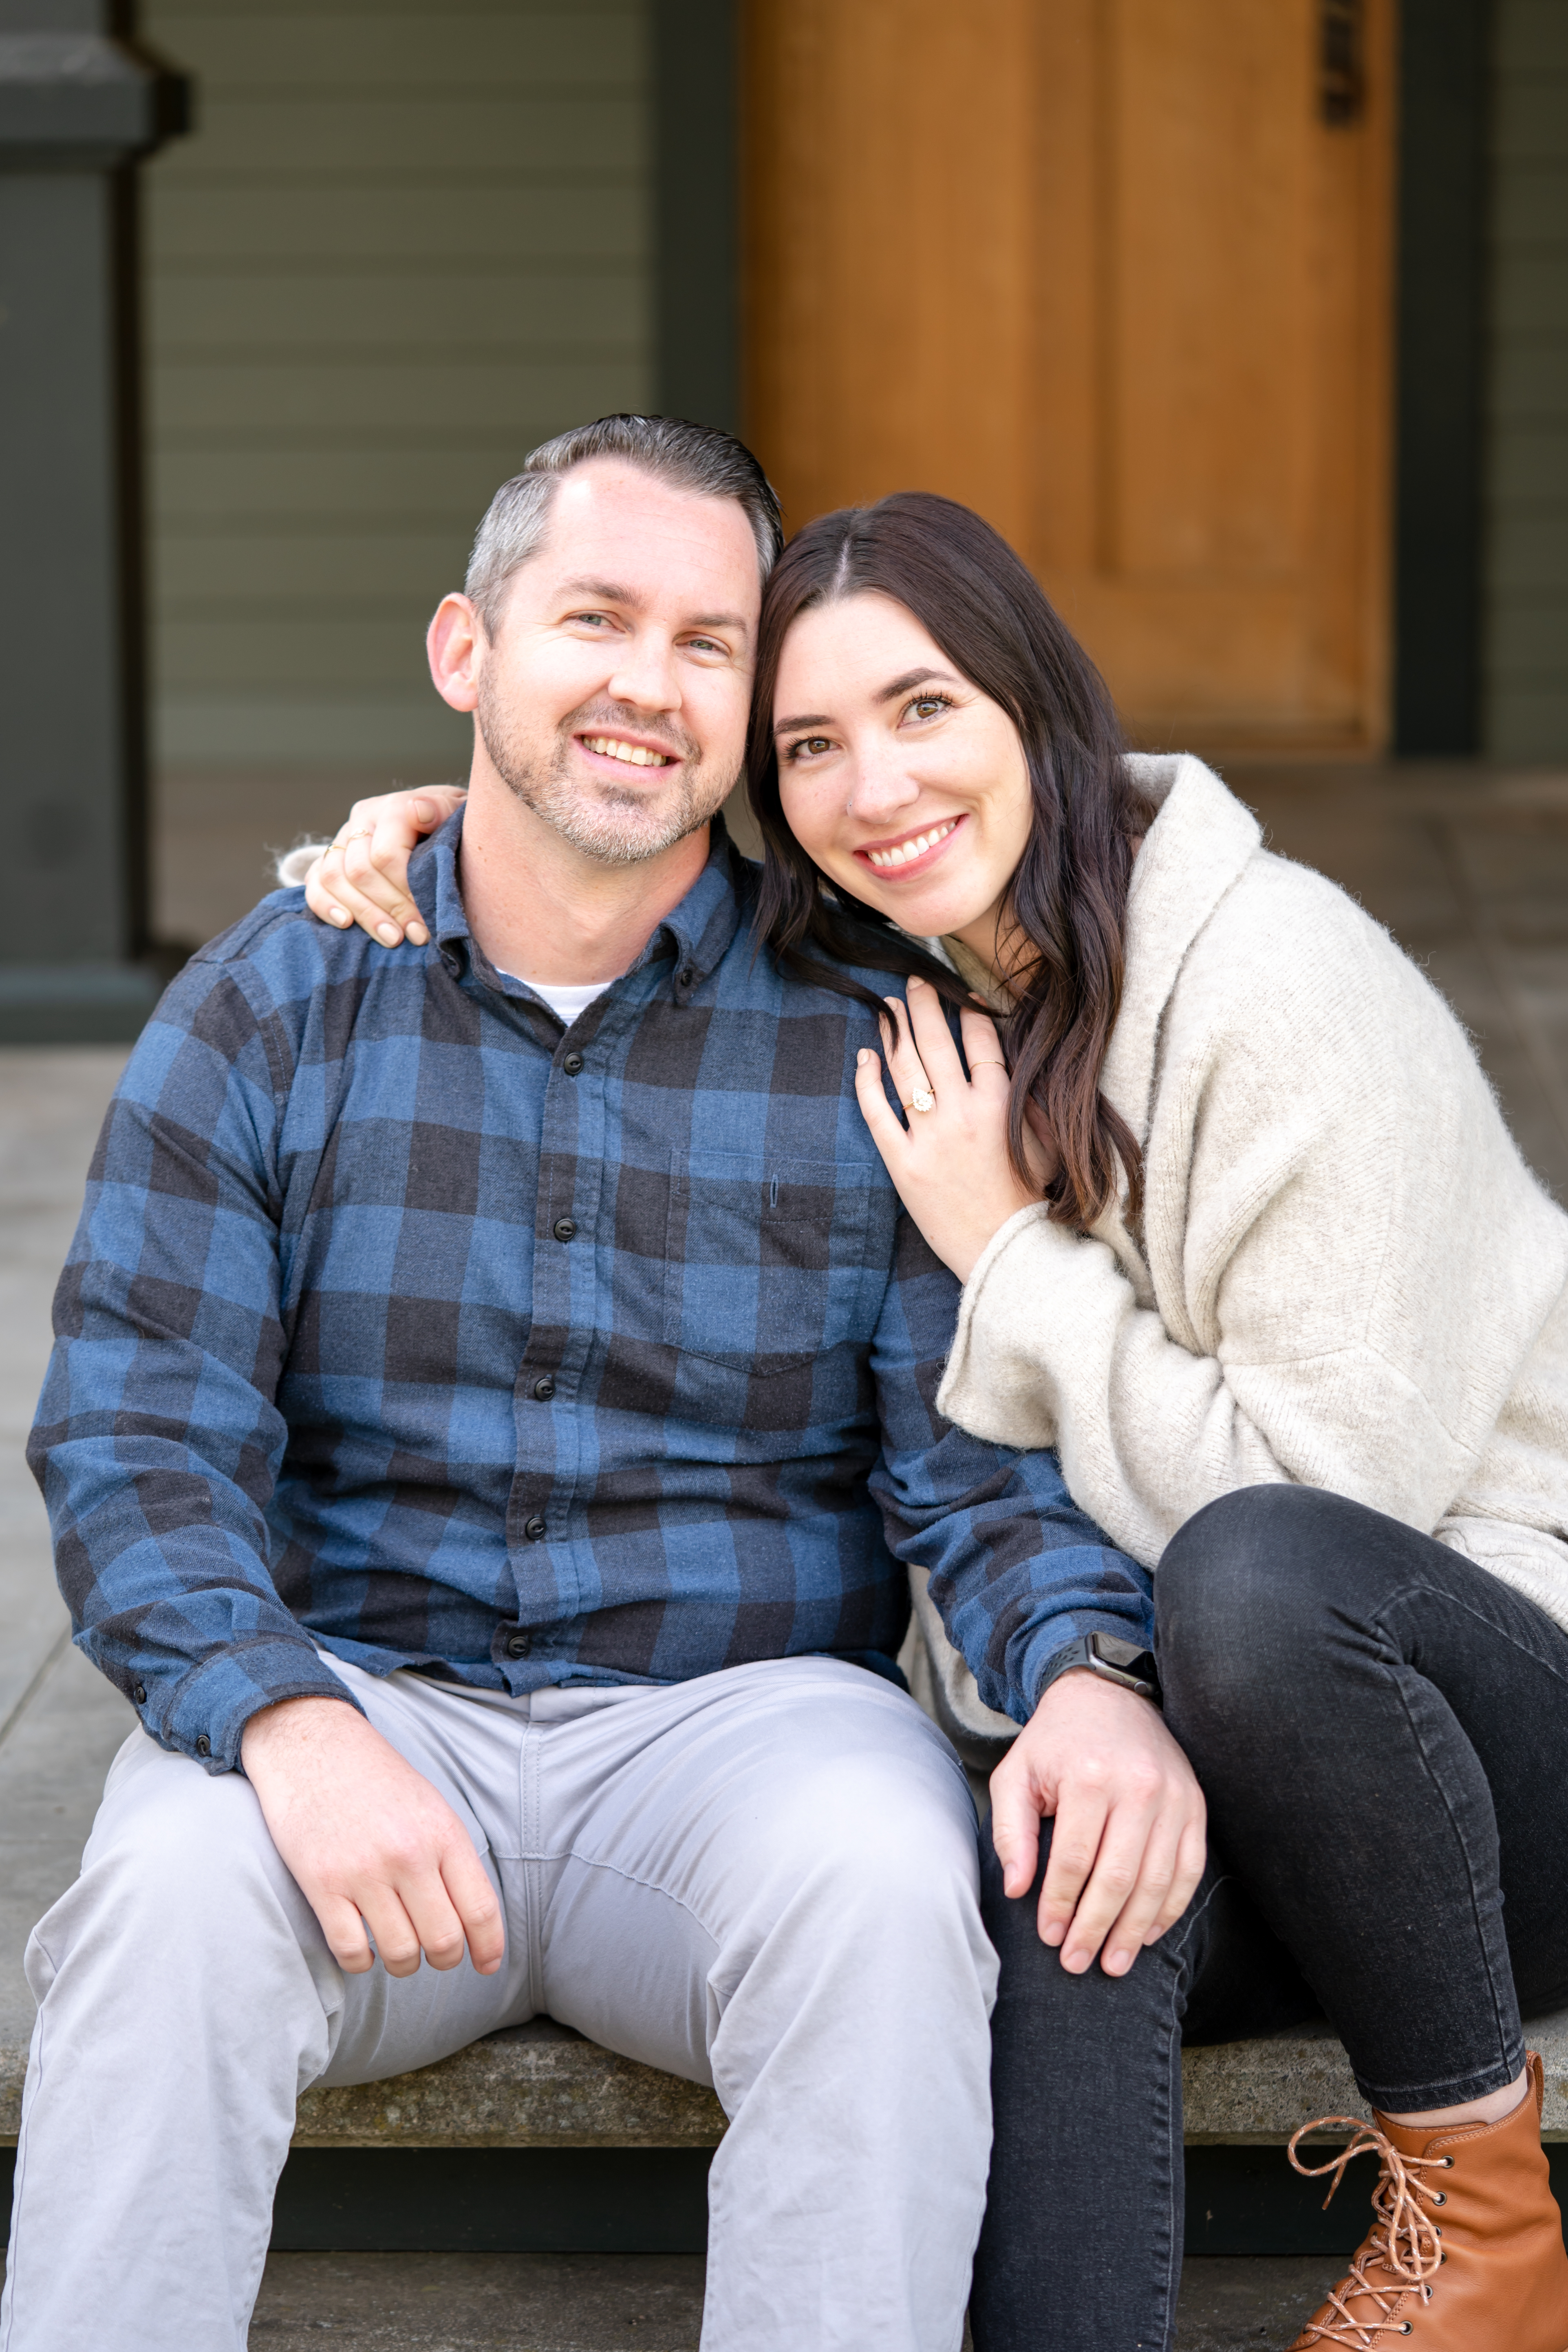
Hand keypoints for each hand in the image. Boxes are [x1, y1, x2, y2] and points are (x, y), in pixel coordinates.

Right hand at [241, 1695, 504, 1977]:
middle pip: (444, 1941)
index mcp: (443, 1833)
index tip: (486, 1965)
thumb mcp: (430, 1807)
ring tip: (399, 1949)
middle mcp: (408, 1854)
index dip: (488, 1948)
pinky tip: (362, 1947)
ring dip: (403, 1963)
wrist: (313, 1745)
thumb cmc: (376, 1781)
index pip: (480, 1909)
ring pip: (400, 1954)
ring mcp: (364, 1871)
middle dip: (446, 1959)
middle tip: (436, 1955)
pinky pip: (351, 1951)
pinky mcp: (321, 1884)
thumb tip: (473, 1921)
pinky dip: (362, 1962)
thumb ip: (452, 1858)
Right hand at [304, 786, 466, 947]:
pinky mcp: (330, 857)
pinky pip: (315, 882)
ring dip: (364, 914)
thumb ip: (444, 810)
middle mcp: (363, 819)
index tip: (429, 919)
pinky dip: (326, 905)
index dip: (406, 892)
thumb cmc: (454, 827)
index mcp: (393, 807)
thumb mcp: (459, 815)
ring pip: (334, 878)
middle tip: (417, 936)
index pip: (386, 855)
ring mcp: (343, 838)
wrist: (440, 824)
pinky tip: (346, 924)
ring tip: (393, 939)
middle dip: (390, 909)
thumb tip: (418, 812)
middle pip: (360, 871)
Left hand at [852, 974, 1054, 1281]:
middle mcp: (962, 1114)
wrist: (1004, 1249)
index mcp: (1001, 1104)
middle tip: (914, 983)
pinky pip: (877, 1112)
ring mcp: (929, 1138)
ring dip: (895, 1032)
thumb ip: (1029, 1098)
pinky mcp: (902, 1163)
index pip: (981, 1041)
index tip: (962, 996)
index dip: (970, 1013)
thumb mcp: (1045, 1141)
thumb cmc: (1029, 1197)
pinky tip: (864, 1056)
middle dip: (924, 1006)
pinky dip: (867, 1081)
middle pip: (937, 1043)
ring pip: (905, 1070)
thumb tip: (1013, 1057)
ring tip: (889, 1008)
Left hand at [990, 1670, 1206, 1974]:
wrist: (1106, 1696)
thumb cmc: (1055, 1743)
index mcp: (1089, 1778)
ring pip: (1157, 1880)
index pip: (1074, 1861)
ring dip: (1135, 1930)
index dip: (1060, 1906)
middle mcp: (1138, 1786)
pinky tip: (1150, 1933)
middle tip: (1078, 1962)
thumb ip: (1010, 1831)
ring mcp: (1174, 1796)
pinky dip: (1171, 1907)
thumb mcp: (1016, 1774)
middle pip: (1118, 1877)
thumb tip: (1017, 1890)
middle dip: (1096, 1928)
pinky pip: (1189, 1869)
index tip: (1049, 1937)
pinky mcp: (1195, 1805)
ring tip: (1114, 1962)